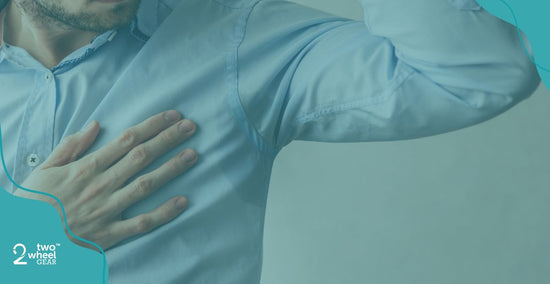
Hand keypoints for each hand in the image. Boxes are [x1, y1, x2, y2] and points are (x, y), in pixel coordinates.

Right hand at [13, 110, 197, 250]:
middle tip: (191, 127)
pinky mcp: (111, 234)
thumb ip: (72, 146)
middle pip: (141, 156)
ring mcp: (108, 209)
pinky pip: (142, 223)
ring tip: (193, 155)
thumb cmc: (35, 202)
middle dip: (168, 139)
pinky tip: (183, 201)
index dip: (152, 125)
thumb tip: (95, 124)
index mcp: (87, 167)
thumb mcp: (46, 168)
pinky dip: (164, 213)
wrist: (25, 239)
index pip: (126, 140)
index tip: (172, 115)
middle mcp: (101, 185)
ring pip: (146, 185)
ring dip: (172, 169)